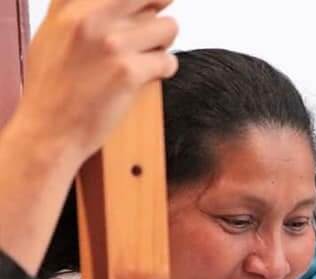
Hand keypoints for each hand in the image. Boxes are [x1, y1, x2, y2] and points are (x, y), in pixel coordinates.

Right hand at [11, 0, 177, 164]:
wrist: (49, 131)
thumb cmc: (52, 88)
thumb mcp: (53, 33)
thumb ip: (78, 10)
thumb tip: (104, 2)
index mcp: (71, 6)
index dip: (144, 0)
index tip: (149, 7)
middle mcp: (91, 17)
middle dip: (157, 16)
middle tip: (151, 34)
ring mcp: (111, 43)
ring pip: (168, 28)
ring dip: (161, 46)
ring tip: (142, 61)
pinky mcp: (128, 71)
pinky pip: (168, 61)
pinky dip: (163, 72)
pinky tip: (143, 80)